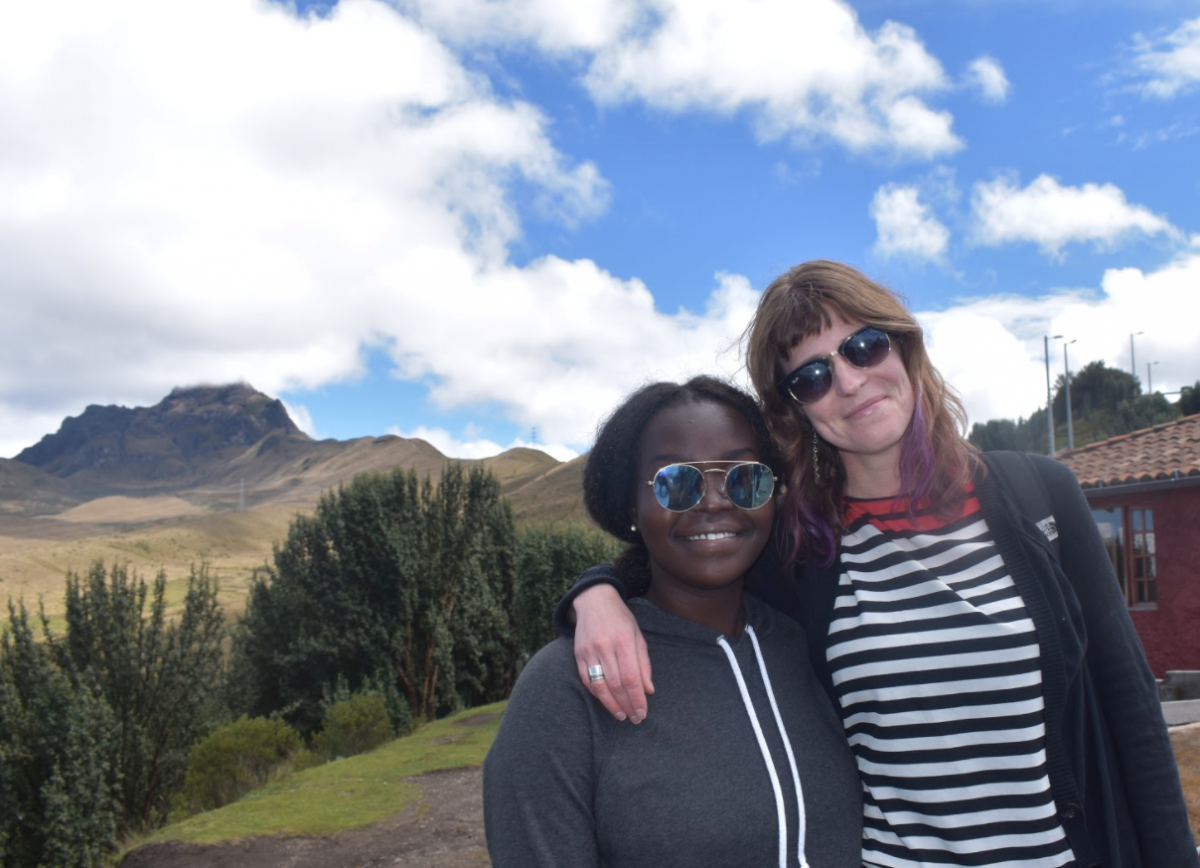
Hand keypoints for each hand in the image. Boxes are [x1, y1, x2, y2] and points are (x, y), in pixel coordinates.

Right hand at [572, 584, 653, 722]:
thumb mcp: (638, 636)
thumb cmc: (621, 619)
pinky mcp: (578, 654)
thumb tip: (649, 690)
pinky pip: (586, 680)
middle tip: (635, 719)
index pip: (631, 678)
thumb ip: (644, 664)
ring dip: (611, 705)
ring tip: (621, 715)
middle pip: (616, 685)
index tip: (643, 712)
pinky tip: (607, 702)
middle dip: (627, 705)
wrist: (594, 600)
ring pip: (599, 685)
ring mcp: (589, 651)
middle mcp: (605, 647)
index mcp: (623, 641)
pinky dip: (597, 694)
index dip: (637, 699)